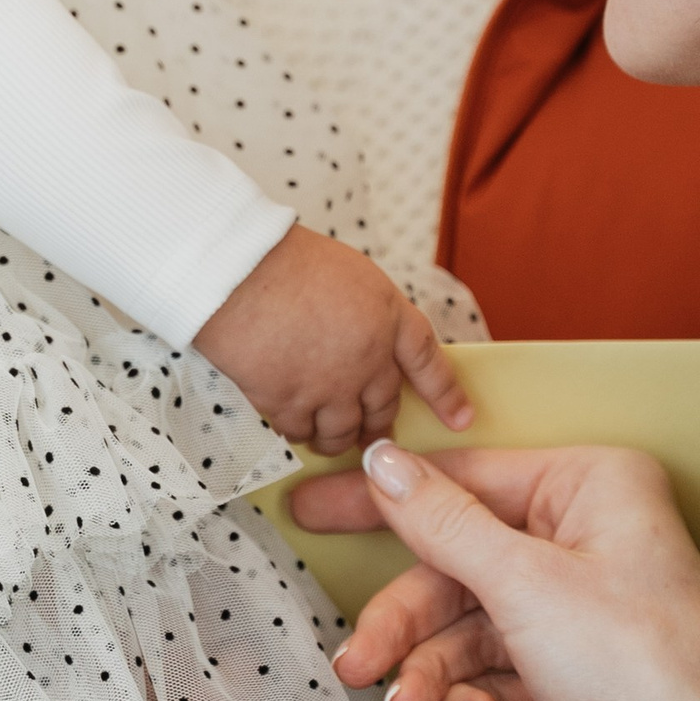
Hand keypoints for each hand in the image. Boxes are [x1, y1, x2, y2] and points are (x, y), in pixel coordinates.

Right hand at [195, 224, 473, 452]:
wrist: (239, 272)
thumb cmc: (285, 261)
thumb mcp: (351, 274)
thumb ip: (368, 313)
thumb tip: (363, 337)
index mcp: (388, 317)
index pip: (428, 361)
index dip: (446, 393)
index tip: (461, 418)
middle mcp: (369, 358)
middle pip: (384, 406)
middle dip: (381, 426)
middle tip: (376, 437)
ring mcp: (331, 385)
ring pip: (343, 431)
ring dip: (337, 439)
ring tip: (329, 439)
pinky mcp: (290, 403)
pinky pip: (300, 432)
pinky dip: (298, 432)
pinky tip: (293, 425)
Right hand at [294, 444, 699, 700]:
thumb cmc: (645, 664)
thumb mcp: (525, 584)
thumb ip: (444, 523)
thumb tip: (384, 464)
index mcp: (589, 488)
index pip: (464, 480)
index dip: (382, 498)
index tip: (313, 506)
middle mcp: (584, 540)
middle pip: (456, 566)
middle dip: (405, 621)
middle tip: (354, 659)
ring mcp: (576, 611)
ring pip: (468, 629)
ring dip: (432, 670)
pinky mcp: (568, 675)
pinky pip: (494, 675)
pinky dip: (475, 699)